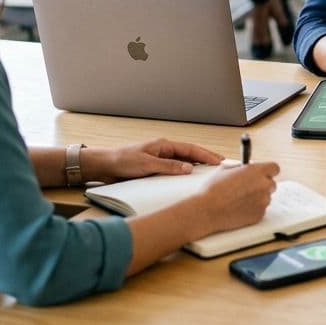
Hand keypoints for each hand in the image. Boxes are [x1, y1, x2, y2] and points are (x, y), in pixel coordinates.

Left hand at [86, 139, 222, 182]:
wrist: (104, 167)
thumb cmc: (122, 161)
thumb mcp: (146, 164)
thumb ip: (168, 166)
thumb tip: (189, 168)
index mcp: (164, 145)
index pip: (191, 149)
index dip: (206, 155)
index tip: (219, 161)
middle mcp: (164, 151)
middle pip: (190, 154)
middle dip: (206, 159)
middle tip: (221, 165)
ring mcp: (160, 159)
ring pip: (183, 162)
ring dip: (196, 166)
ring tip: (210, 173)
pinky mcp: (155, 169)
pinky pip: (174, 170)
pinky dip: (184, 173)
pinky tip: (189, 179)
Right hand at [200, 161, 280, 234]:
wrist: (206, 211)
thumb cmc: (213, 190)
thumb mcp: (225, 169)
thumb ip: (240, 167)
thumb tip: (245, 168)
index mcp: (257, 171)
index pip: (275, 168)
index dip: (268, 170)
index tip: (263, 173)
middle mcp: (263, 185)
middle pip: (271, 184)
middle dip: (262, 185)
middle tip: (249, 188)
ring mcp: (263, 201)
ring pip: (266, 197)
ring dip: (258, 197)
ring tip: (240, 199)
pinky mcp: (259, 215)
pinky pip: (261, 209)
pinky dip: (253, 209)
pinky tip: (239, 208)